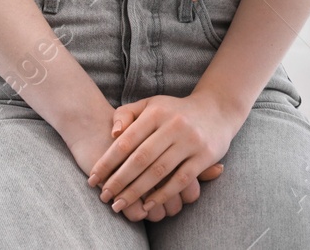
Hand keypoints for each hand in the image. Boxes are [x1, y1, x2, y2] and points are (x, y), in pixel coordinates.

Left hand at [87, 92, 240, 220]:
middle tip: (104, 196)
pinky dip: (163, 194)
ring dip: (137, 191)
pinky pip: (180, 179)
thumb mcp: (150, 105)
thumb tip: (113, 134)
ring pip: (159, 171)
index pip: (126, 141)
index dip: (107, 162)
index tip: (93, 179)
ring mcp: (191, 141)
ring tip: (120, 204)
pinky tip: (148, 204)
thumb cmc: (174, 111)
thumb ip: (126, 114)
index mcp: (157, 112)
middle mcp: (174, 124)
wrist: (217, 110)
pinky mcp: (205, 156)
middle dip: (119, 180)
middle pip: (140, 159)